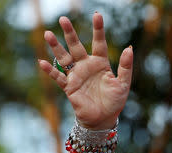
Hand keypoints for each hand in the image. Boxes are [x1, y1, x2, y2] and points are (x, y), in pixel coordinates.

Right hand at [39, 12, 132, 129]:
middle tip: (63, 19)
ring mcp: (76, 76)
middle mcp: (86, 66)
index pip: (99, 43)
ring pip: (64, 58)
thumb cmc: (114, 101)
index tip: (97, 15)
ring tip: (48, 33)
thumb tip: (129, 48)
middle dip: (70, 33)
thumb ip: (125, 67)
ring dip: (56, 47)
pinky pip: (58, 77)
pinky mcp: (70, 87)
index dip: (98, 30)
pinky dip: (50, 70)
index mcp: (101, 64)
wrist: (103, 119)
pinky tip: (42, 62)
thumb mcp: (123, 84)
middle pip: (76, 46)